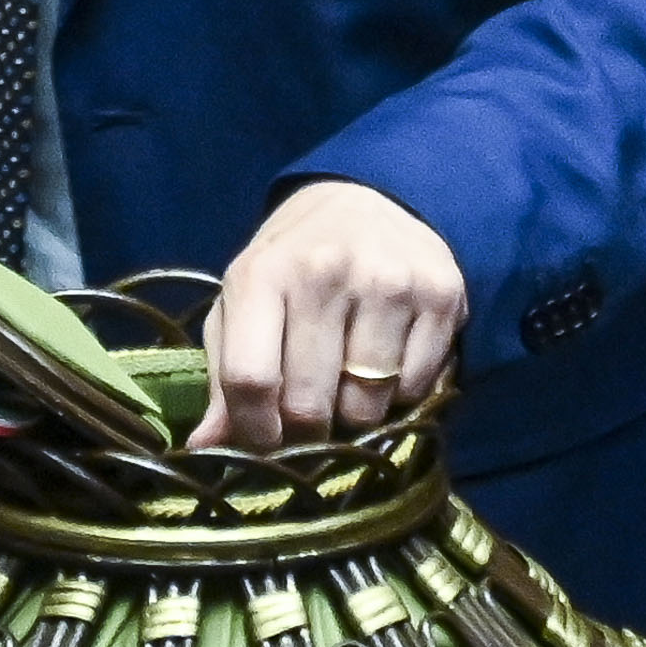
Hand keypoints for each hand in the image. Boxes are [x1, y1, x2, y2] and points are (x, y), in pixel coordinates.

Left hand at [193, 180, 466, 447]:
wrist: (369, 198)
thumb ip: (224, 376)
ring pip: (366, 406)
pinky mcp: (440, 295)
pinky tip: (388, 362)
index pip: (251, 379)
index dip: (255, 430)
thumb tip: (205, 447)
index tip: (265, 442)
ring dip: (355, 414)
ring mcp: (389, 282)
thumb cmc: (293, 263)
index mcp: (263, 273)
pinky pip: (415, 388)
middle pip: (310, 404)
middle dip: (306, 433)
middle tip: (310, 419)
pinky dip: (399, 394)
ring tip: (348, 382)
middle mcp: (326, 272)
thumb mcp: (244, 303)